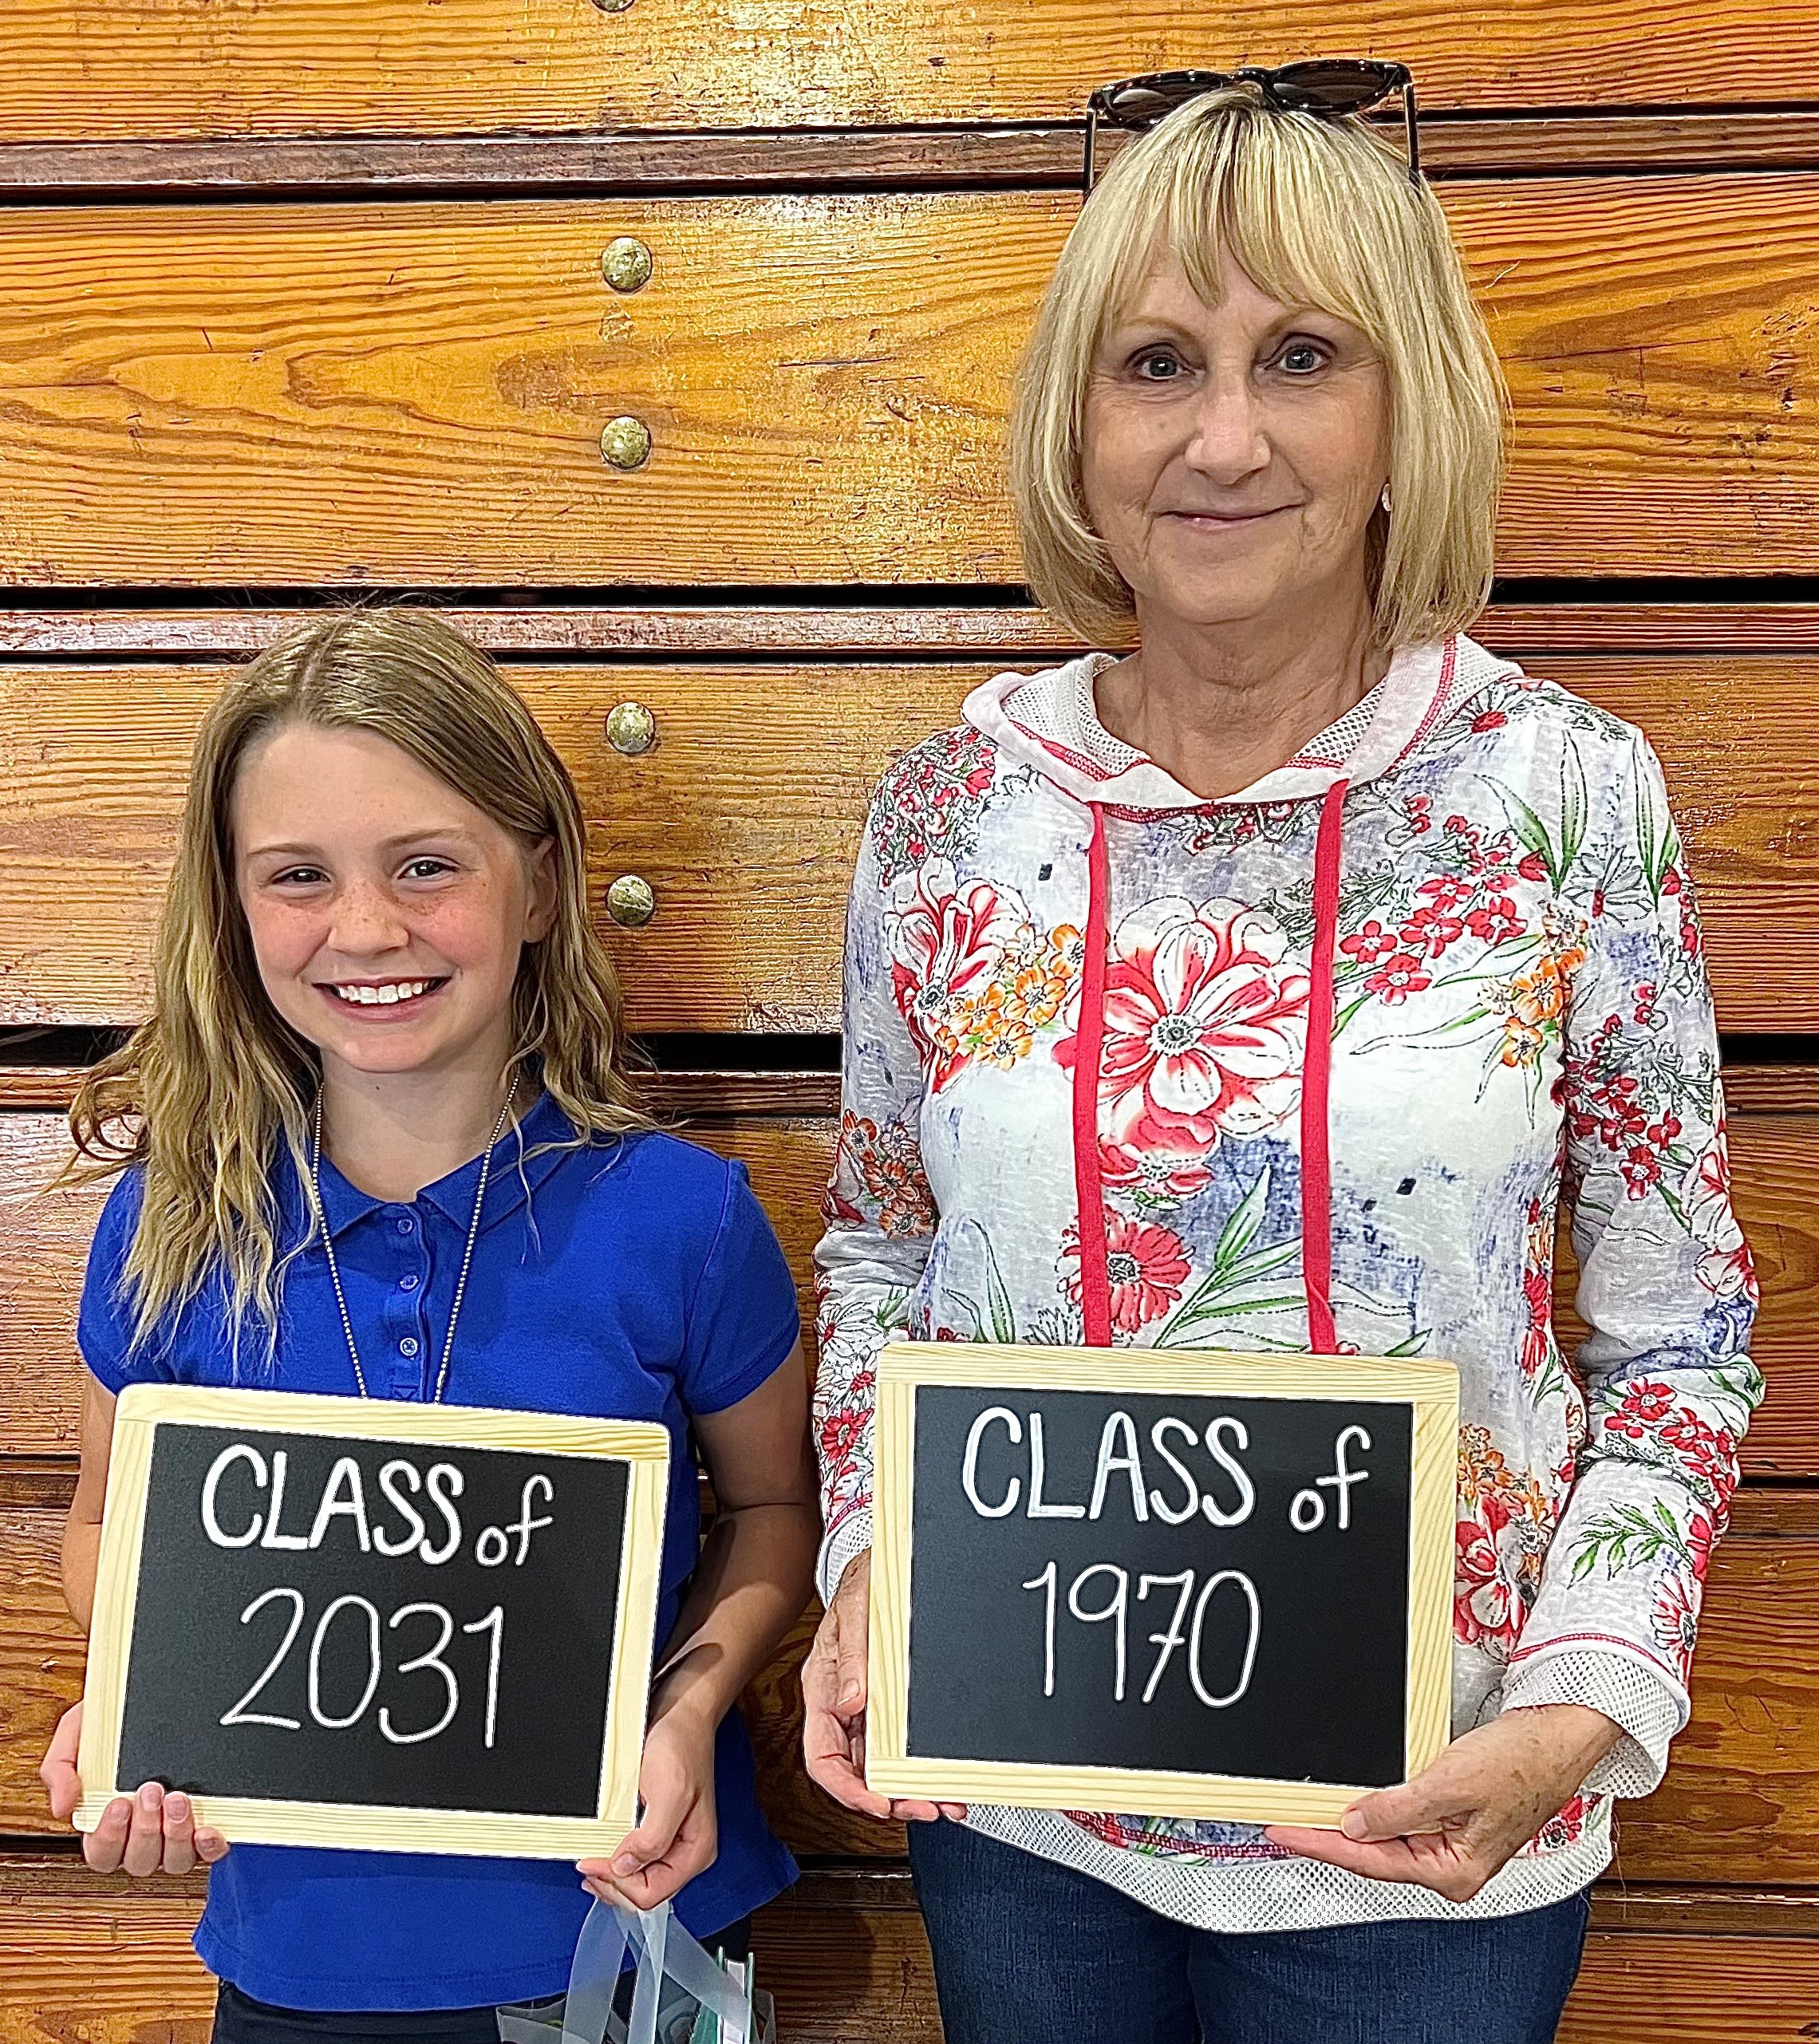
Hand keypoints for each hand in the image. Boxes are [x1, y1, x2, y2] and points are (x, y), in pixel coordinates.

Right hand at [40, 1702, 228, 1875]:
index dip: (109, 1839)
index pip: (102, 1855)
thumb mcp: (76, 1734)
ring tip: (178, 1799)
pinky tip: (206, 1829)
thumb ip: (60, 1770)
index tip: (118, 1804)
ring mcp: (174, 1831)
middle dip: (144, 1830)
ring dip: (175, 1836)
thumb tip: (63, 1808)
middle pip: (138, 1862)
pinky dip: (209, 1847)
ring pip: (173, 1862)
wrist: (148, 1694)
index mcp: (107, 1822)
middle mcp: (141, 1833)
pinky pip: (210, 1852)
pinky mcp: (206, 1822)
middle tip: (152, 1790)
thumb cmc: (111, 1721)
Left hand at [579, 1704, 718, 1911]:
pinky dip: (613, 1860)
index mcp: (696, 1851)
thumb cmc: (682, 1746)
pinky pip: (633, 1860)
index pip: (652, 1895)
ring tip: (592, 1858)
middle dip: (612, 1884)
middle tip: (588, 1863)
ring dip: (610, 1874)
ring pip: (636, 1881)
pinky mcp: (657, 1830)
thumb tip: (626, 1868)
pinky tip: (602, 1849)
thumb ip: (652, 1838)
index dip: (618, 1884)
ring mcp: (671, 1842)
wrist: (681, 1715)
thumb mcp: (670, 1792)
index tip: (592, 1862)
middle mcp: (685, 1853)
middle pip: (643, 1894)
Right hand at [800, 1550, 963, 1824]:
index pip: (822, 1757)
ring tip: (944, 1802)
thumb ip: (852, 1655)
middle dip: (888, 1799)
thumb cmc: (864, 1582)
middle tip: (924, 1808)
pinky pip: (899, 1746)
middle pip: (855, 1771)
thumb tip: (852, 1702)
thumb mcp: (856, 1610)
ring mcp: (866, 1706)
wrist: (886, 1560)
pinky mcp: (888, 1703)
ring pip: (879, 1766)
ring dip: (909, 1790)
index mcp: (824, 1688)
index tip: (878, 1803)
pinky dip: (919, 1767)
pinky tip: (943, 1778)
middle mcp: (843, 1704)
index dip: (848, 1789)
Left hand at [1265, 1704, 1620, 1902]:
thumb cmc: (1522, 1760)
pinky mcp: (1452, 1816)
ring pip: (1386, 1833)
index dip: (1320, 1844)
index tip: (1282, 1831)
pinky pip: (1401, 1814)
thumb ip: (1396, 1809)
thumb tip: (1352, 1825)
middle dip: (1329, 1835)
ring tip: (1306, 1807)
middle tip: (1283, 1817)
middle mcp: (1451, 1864)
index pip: (1370, 1861)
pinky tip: (1351, 1796)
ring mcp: (1451, 1841)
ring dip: (1349, 1820)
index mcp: (1454, 1870)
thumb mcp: (1450, 1783)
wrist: (1557, 1733)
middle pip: (1374, 1852)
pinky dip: (1374, 1804)